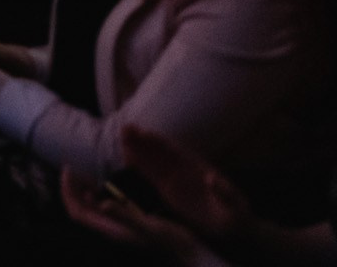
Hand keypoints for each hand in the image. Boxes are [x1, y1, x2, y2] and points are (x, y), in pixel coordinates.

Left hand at [59, 171, 217, 265]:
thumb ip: (125, 215)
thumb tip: (102, 203)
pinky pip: (105, 209)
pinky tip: (106, 188)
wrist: (189, 254)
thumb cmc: (169, 241)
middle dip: (72, 189)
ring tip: (84, 174)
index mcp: (110, 231)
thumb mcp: (148, 226)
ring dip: (84, 192)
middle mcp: (110, 230)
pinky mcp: (128, 225)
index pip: (77, 212)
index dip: (68, 191)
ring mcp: (118, 228)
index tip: (68, 169)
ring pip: (91, 209)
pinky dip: (100, 197)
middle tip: (72, 168)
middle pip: (80, 209)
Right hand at [117, 127, 253, 243]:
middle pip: (161, 151)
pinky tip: (127, 158)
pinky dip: (139, 166)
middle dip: (144, 140)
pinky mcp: (168, 190)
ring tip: (121, 138)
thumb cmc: (236, 215)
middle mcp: (184, 170)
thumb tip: (211, 177)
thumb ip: (224, 191)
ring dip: (137, 149)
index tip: (146, 133)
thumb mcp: (235, 205)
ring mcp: (175, 179)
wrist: (232, 228)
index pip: (177, 152)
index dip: (162, 142)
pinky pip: (151, 175)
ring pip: (152, 161)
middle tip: (125, 129)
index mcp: (198, 168)